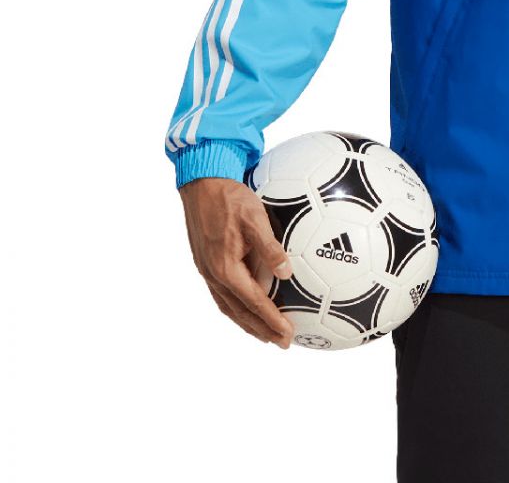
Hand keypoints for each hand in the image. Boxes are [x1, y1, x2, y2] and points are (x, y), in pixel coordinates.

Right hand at [179, 176, 295, 347]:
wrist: (201, 184)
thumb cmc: (230, 198)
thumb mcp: (256, 218)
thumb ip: (270, 247)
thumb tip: (287, 272)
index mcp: (225, 268)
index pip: (253, 302)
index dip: (271, 320)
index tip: (288, 335)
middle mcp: (214, 275)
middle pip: (239, 313)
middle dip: (261, 330)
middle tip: (281, 343)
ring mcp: (207, 271)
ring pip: (228, 306)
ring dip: (248, 322)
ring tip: (265, 333)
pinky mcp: (206, 263)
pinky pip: (222, 294)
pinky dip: (237, 307)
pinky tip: (247, 305)